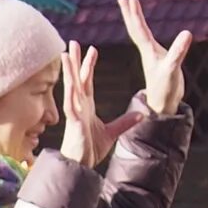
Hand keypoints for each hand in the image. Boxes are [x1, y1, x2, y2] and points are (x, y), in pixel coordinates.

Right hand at [58, 41, 114, 167]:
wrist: (81, 165)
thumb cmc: (91, 149)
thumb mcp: (113, 133)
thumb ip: (126, 122)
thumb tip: (142, 115)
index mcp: (86, 106)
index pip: (87, 81)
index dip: (89, 65)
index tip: (93, 49)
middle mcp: (79, 106)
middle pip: (77, 78)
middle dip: (76, 60)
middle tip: (73, 42)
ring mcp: (74, 112)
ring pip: (71, 86)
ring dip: (69, 70)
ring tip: (65, 53)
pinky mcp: (73, 121)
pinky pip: (70, 104)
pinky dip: (70, 92)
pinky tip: (70, 81)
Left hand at [118, 0, 192, 118]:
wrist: (163, 108)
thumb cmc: (166, 90)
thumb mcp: (173, 69)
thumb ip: (178, 51)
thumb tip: (187, 33)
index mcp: (148, 52)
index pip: (139, 28)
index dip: (134, 13)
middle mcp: (148, 53)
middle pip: (136, 29)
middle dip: (130, 14)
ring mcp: (152, 58)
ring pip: (140, 36)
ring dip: (135, 22)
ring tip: (131, 10)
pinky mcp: (158, 63)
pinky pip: (148, 44)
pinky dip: (146, 34)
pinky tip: (146, 34)